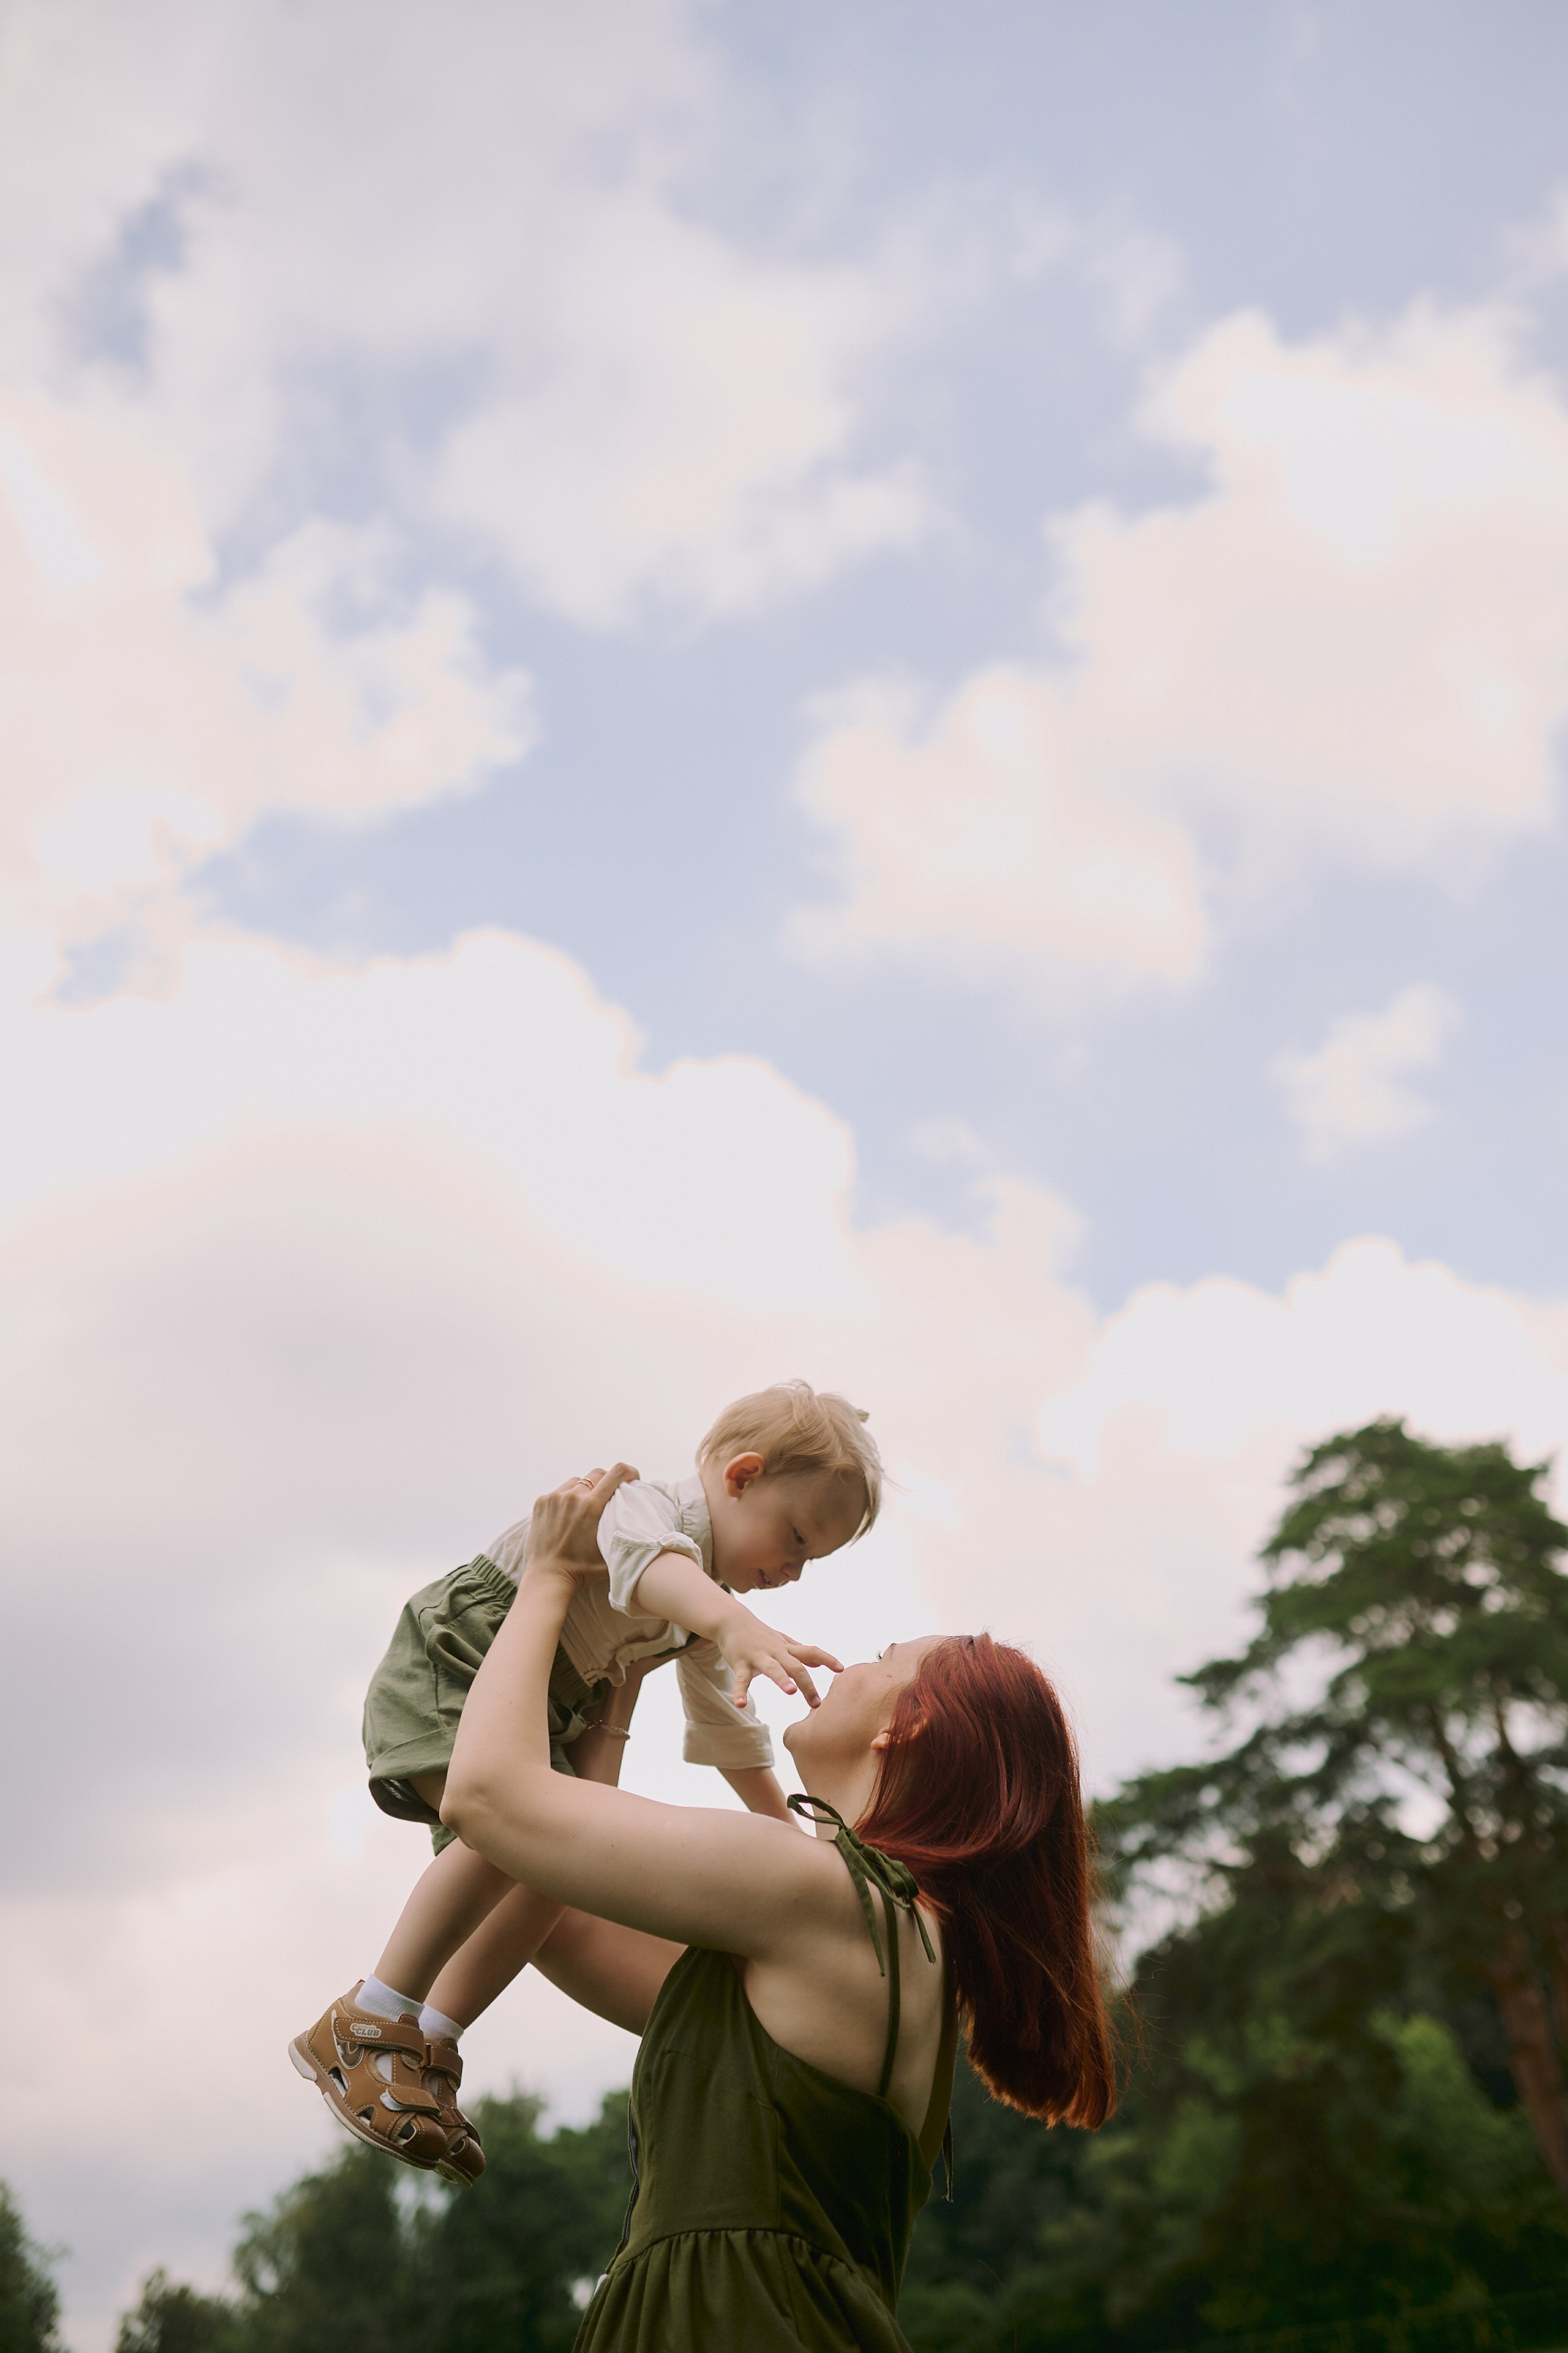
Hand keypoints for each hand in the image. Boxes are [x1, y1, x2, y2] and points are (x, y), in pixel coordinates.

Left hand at [525, 1464, 638, 1579]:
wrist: (547, 1578)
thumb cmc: (581, 1571)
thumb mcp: (612, 1555)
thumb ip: (627, 1538)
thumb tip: (645, 1530)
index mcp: (592, 1506)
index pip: (616, 1472)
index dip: (629, 1471)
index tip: (633, 1478)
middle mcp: (572, 1496)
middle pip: (597, 1473)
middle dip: (608, 1481)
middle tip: (611, 1495)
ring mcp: (554, 1497)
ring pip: (577, 1481)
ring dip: (586, 1488)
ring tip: (588, 1505)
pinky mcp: (541, 1502)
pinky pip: (560, 1491)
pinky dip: (568, 1497)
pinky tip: (570, 1513)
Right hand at [715, 1607, 842, 1710]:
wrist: (732, 1621)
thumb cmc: (760, 1634)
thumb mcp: (783, 1642)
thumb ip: (800, 1653)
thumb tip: (819, 1663)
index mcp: (787, 1649)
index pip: (811, 1652)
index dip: (827, 1659)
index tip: (842, 1670)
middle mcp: (776, 1651)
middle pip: (795, 1666)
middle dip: (807, 1684)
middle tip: (817, 1704)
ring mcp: (758, 1657)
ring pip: (772, 1668)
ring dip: (782, 1680)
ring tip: (791, 1692)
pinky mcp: (740, 1663)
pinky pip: (740, 1679)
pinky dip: (739, 1692)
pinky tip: (740, 1704)